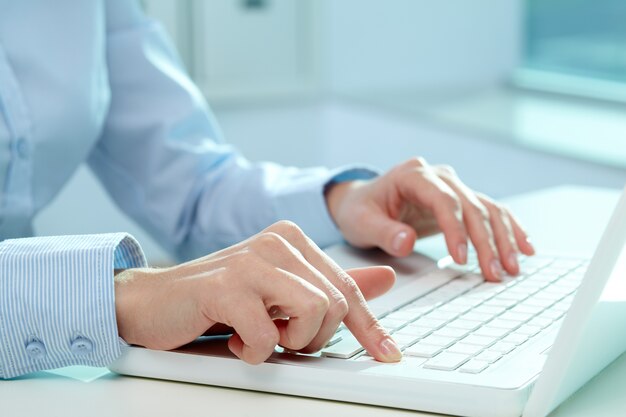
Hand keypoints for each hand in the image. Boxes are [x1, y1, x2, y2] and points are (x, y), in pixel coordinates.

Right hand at [114, 221, 399, 363]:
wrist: (152, 301)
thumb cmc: (218, 300)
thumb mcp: (280, 292)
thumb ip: (328, 284)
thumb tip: (385, 278)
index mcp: (293, 240)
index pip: (347, 288)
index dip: (370, 327)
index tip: (388, 353)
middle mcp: (277, 242)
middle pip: (336, 305)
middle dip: (313, 338)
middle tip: (281, 338)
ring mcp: (252, 260)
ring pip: (313, 314)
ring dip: (287, 342)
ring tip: (258, 336)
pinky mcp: (226, 286)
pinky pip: (267, 336)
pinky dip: (254, 352)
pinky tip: (235, 339)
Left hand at [325, 158, 534, 281]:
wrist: (361, 201)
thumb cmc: (359, 211)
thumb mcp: (362, 223)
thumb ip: (384, 232)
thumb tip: (407, 242)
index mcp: (413, 175)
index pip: (444, 200)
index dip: (456, 229)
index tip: (462, 258)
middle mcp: (438, 176)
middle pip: (471, 206)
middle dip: (486, 241)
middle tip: (495, 272)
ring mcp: (452, 186)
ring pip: (487, 209)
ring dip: (504, 238)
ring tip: (513, 267)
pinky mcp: (460, 200)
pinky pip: (491, 212)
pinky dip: (509, 229)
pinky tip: (526, 247)